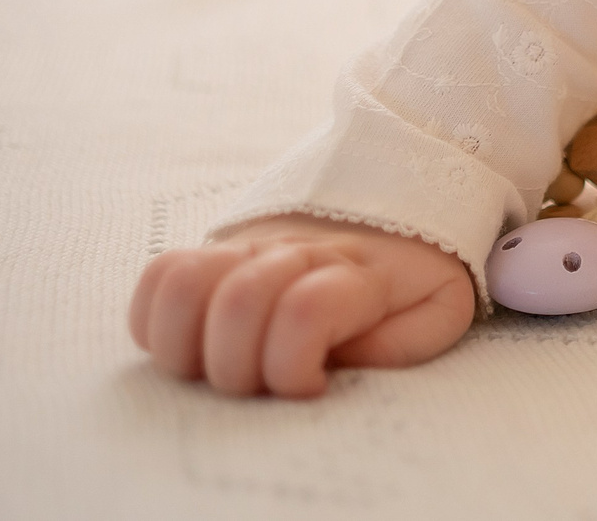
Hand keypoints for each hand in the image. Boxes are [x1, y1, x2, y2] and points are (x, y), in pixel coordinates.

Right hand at [128, 213, 474, 397]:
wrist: (400, 210)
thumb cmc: (413, 280)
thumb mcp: (438, 311)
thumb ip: (399, 345)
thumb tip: (332, 367)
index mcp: (358, 273)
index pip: (305, 309)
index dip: (293, 367)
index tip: (312, 386)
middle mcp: (296, 252)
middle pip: (237, 301)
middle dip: (240, 366)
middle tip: (265, 380)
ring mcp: (250, 247)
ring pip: (185, 282)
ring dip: (191, 344)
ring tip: (225, 363)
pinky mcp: (216, 249)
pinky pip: (158, 275)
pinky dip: (159, 322)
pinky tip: (196, 344)